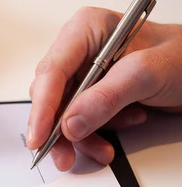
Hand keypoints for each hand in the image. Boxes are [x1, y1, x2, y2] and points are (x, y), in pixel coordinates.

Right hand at [27, 7, 181, 170]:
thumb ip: (107, 97)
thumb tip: (70, 122)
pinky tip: (117, 134)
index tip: (40, 137)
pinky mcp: (92, 95)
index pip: (51, 71)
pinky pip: (78, 122)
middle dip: (58, 128)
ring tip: (102, 150)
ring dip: (79, 138)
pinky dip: (94, 136)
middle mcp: (79, 52)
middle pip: (49, 96)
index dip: (42, 107)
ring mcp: (85, 74)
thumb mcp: (147, 73)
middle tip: (64, 155)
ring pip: (61, 114)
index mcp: (86, 31)